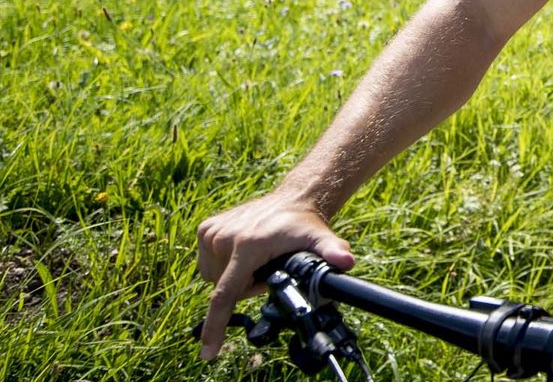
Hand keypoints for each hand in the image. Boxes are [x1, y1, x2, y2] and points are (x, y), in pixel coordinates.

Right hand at [194, 193, 354, 359]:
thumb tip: (346, 261)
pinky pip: (209, 264)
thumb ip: (332, 251)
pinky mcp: (206, 229)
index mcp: (246, 247)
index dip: (215, 327)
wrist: (292, 199)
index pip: (225, 296)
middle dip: (247, 287)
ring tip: (258, 257)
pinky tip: (245, 251)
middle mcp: (224, 239)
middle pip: (226, 289)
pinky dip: (224, 265)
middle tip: (269, 268)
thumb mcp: (319, 238)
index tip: (206, 354)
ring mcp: (212, 233)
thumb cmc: (303, 223)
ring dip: (235, 277)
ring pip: (215, 279)